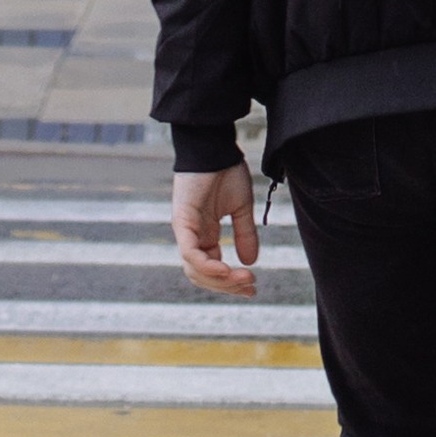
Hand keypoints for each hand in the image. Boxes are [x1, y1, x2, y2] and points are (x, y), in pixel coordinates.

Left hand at [172, 166, 259, 297]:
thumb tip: (251, 261)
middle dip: (226, 286)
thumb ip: (244, 234)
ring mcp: (185, 231)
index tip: (253, 288)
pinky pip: (190, 252)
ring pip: (194, 269)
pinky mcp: (182, 222)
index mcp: (205, 236)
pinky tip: (226, 269)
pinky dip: (207, 265)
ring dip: (219, 279)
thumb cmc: (226, 172)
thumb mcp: (241, 208)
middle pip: (202, 276)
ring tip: (243, 279)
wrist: (216, 148)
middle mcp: (192, 238)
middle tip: (250, 287)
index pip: (213, 269)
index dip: (231, 283)